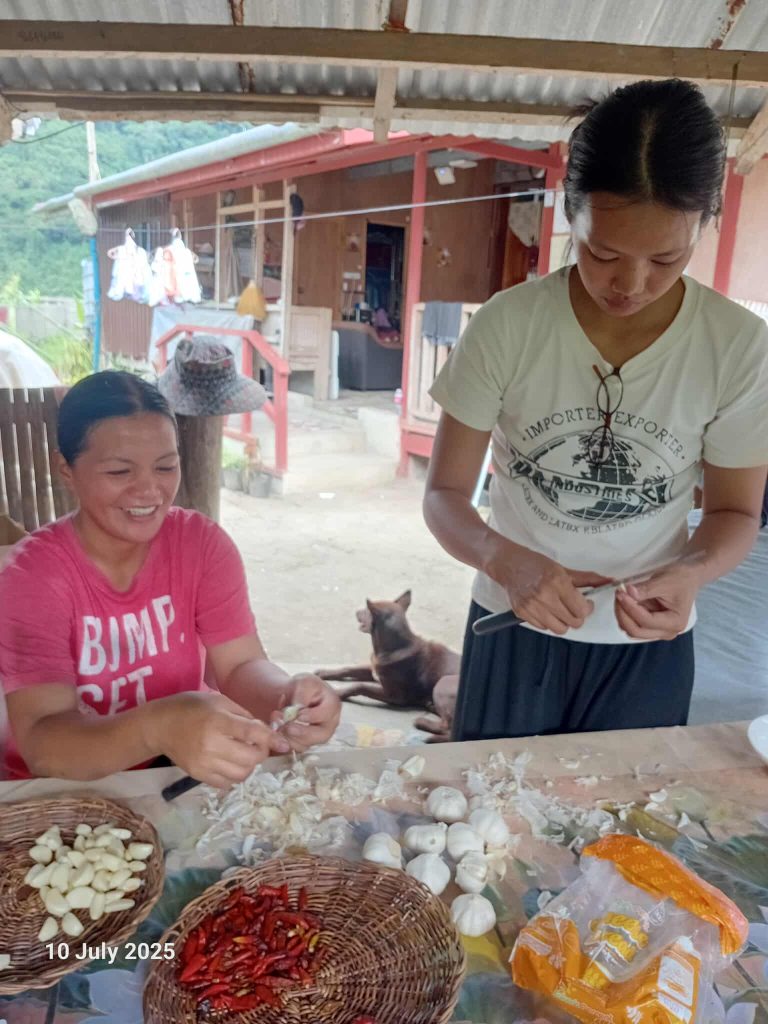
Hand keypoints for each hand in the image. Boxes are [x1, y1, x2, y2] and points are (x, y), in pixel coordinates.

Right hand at [151, 692, 287, 788]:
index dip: (272, 739)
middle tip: (257, 744)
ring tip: (244, 753)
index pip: (252, 734)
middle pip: (250, 758)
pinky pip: (226, 783)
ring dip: (249, 765)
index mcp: (218, 721)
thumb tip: (266, 731)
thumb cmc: (191, 707)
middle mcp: (211, 745)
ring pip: (241, 774)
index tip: (284, 744)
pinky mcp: (197, 776)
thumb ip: (244, 716)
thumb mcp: (219, 700)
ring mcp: (203, 763)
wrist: (160, 725)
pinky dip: (235, 774)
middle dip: (260, 752)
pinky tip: (231, 762)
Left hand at [271, 673, 340, 751]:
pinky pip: (296, 748)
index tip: (297, 714)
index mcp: (332, 705)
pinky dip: (284, 740)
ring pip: (307, 744)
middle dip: (302, 732)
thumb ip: (302, 693)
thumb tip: (298, 707)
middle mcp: (329, 724)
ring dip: (289, 736)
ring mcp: (319, 735)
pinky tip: (277, 728)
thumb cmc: (303, 687)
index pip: (326, 715)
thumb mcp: (304, 681)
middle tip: (287, 726)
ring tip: (277, 723)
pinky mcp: (307, 743)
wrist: (295, 694)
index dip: (311, 716)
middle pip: (321, 735)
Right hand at [491, 542, 610, 634]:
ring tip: (560, 610)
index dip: (587, 608)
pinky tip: (546, 610)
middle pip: (573, 621)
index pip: (581, 609)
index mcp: (557, 582)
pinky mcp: (522, 613)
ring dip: (564, 622)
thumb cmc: (536, 564)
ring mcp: (532, 606)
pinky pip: (544, 628)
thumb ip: (587, 578)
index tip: (586, 603)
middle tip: (574, 607)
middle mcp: (544, 595)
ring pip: (559, 629)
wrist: (508, 564)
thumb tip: (608, 581)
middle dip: (577, 616)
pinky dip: (548, 622)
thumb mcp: (563, 568)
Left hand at [614, 566, 700, 640]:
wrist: (689, 577)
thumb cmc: (681, 578)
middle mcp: (667, 631)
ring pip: (632, 629)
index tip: (621, 593)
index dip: (630, 607)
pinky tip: (625, 599)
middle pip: (636, 631)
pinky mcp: (651, 625)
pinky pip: (633, 624)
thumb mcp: (663, 581)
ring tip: (622, 595)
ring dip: (622, 614)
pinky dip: (625, 614)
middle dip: (623, 613)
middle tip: (618, 594)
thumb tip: (628, 592)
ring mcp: (659, 630)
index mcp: (675, 622)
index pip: (645, 621)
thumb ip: (645, 589)